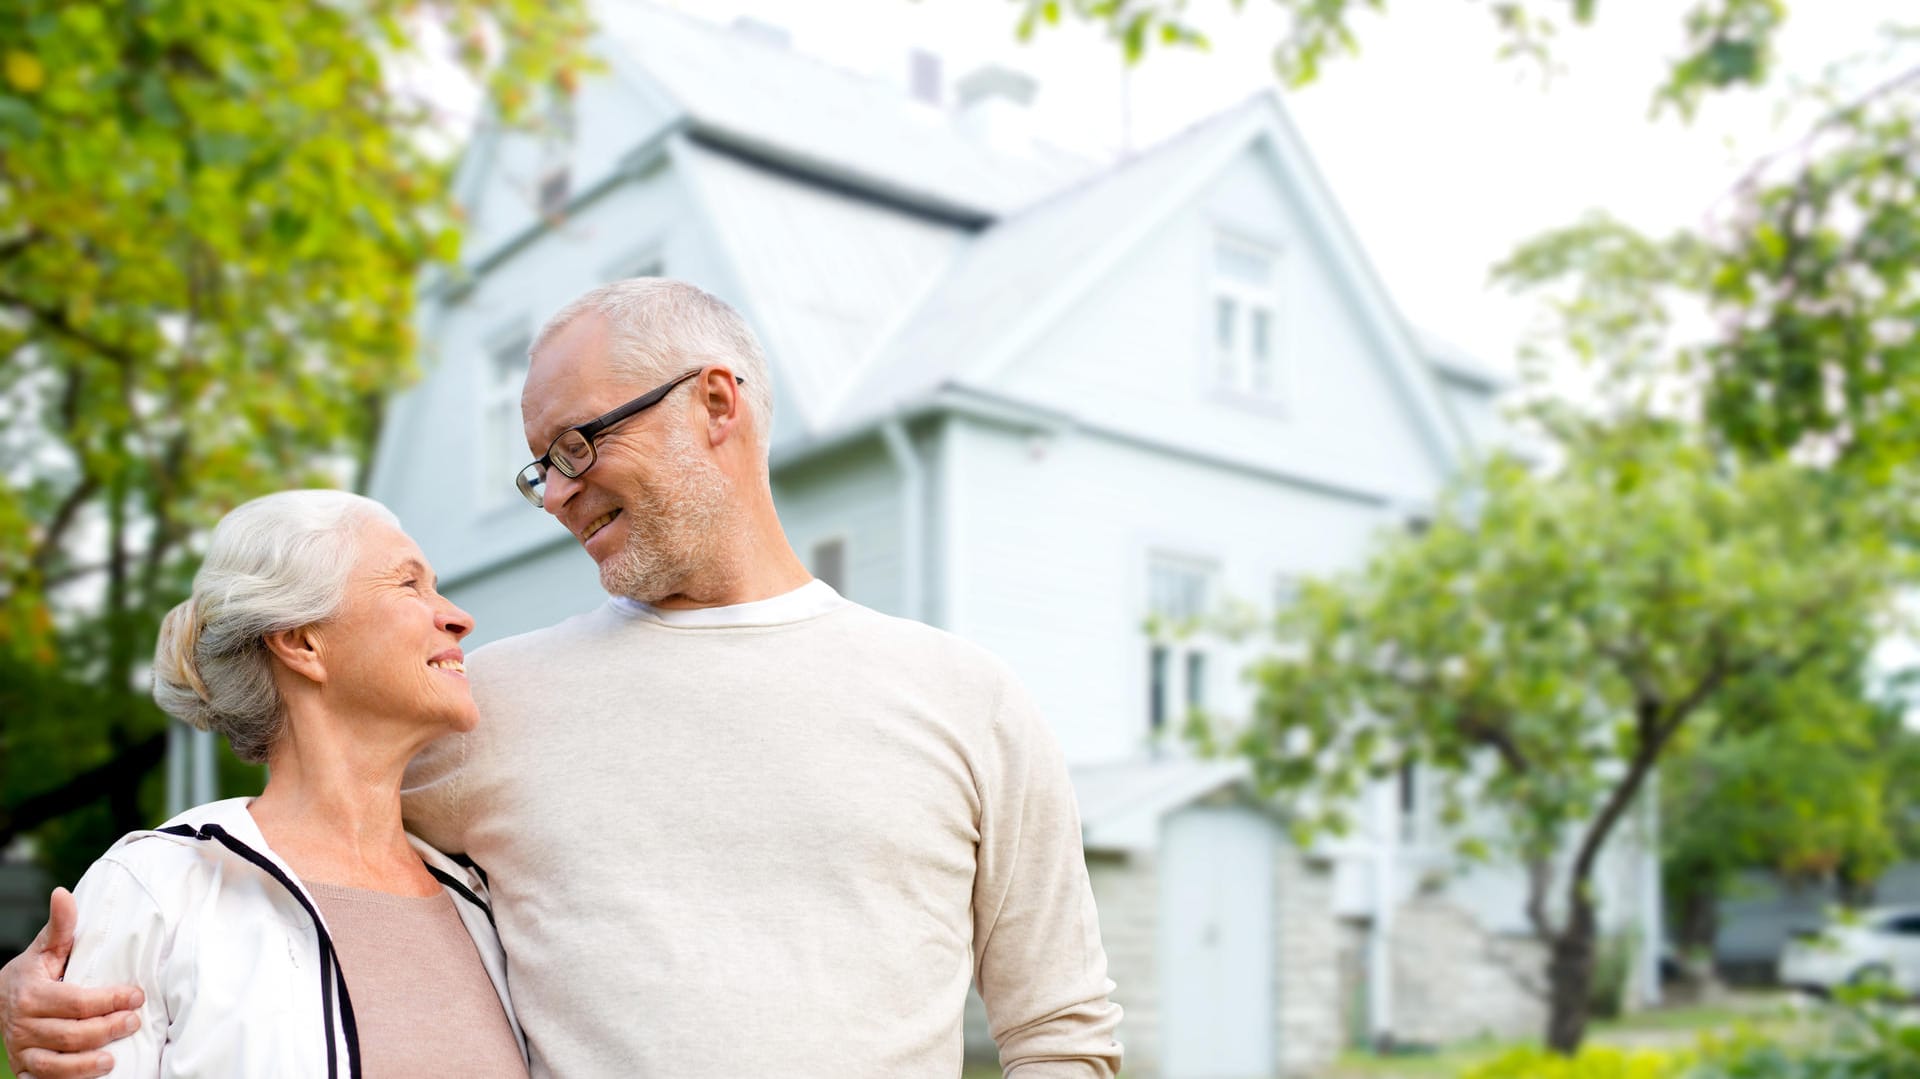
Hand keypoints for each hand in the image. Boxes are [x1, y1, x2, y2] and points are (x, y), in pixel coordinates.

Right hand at [1, 888, 141, 1078]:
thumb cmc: (31, 974)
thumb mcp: (44, 950)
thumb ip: (59, 927)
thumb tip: (62, 893)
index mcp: (32, 993)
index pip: (76, 1001)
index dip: (109, 1000)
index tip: (136, 995)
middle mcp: (24, 1024)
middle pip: (71, 1033)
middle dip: (106, 1029)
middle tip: (134, 1021)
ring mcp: (22, 1048)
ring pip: (55, 1062)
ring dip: (85, 1063)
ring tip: (113, 1058)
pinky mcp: (24, 1066)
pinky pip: (44, 1078)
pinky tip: (92, 1074)